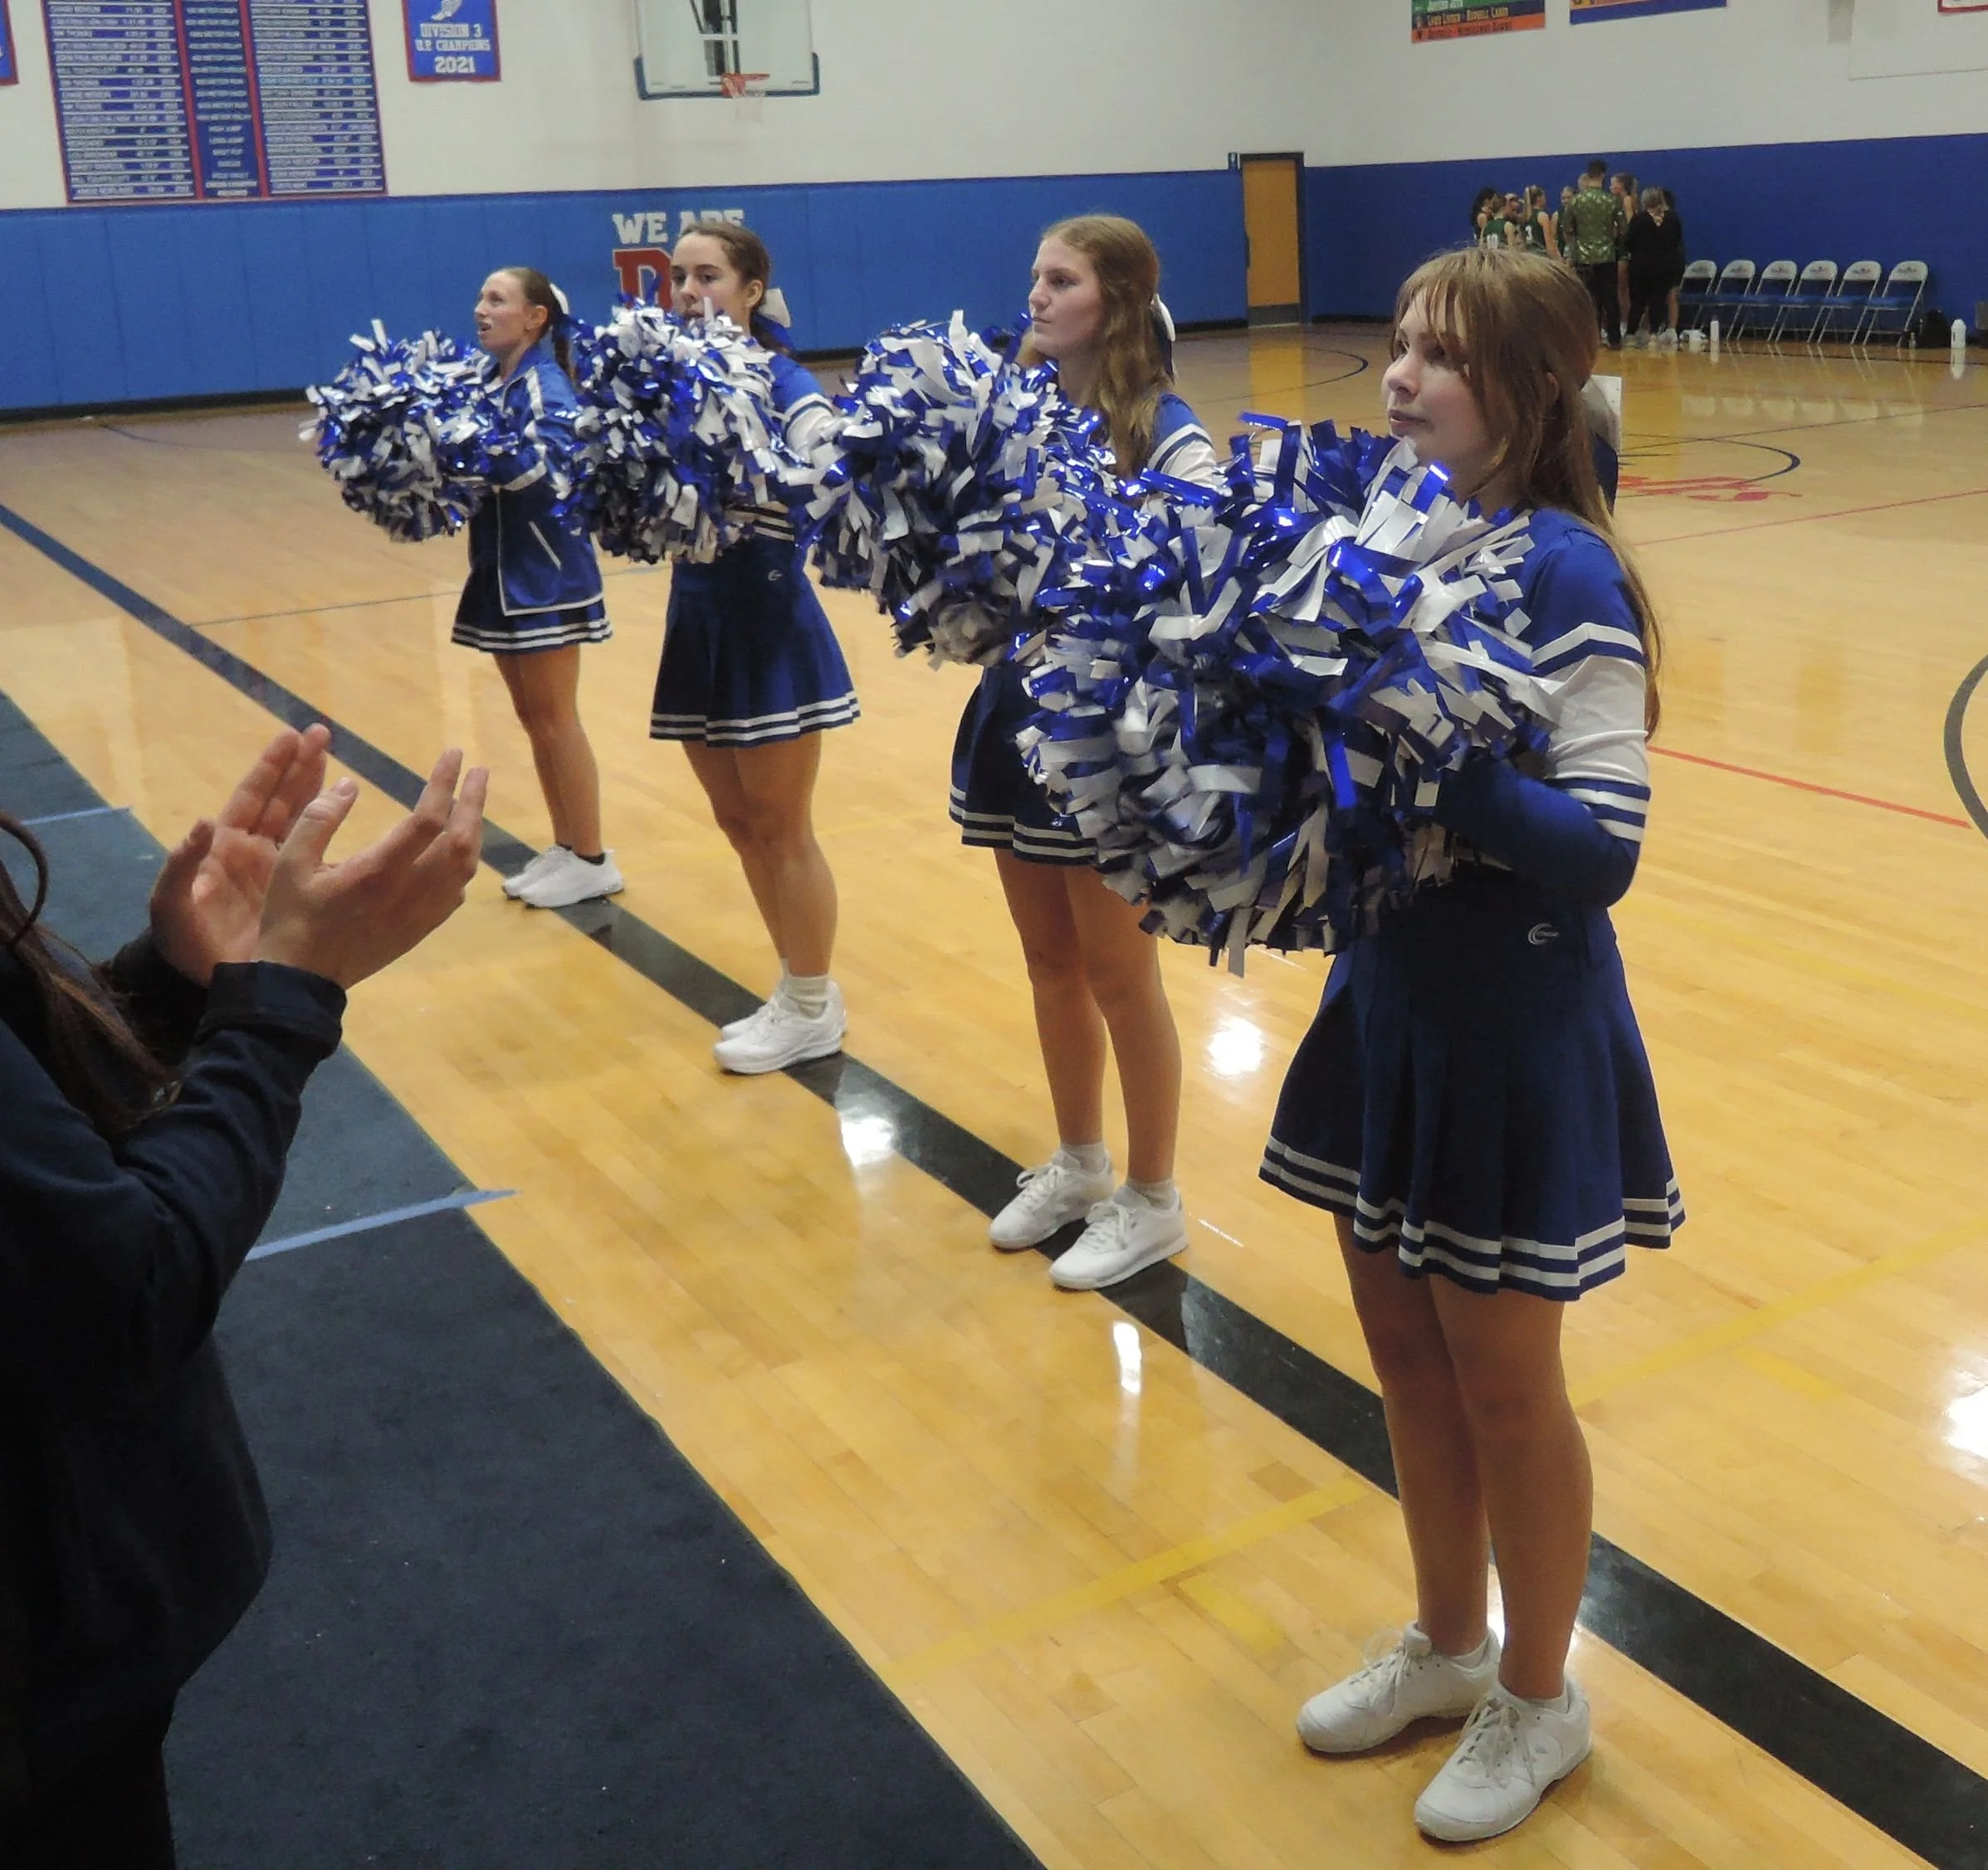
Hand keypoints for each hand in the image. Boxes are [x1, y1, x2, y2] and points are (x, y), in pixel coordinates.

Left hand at [150, 725, 332, 985]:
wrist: (206, 981)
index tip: (292, 737)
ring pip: (301, 819)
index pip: (253, 797)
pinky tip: (351, 819)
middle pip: (281, 798)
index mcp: (226, 846)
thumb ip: (181, 865)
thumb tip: (204, 822)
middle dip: (301, 765)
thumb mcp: (171, 905)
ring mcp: (278, 870)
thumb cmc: (182, 941)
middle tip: (323, 734)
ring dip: (317, 788)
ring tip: (337, 759)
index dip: (272, 767)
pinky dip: (333, 834)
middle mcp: (255, 850)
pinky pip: (318, 855)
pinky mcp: (296, 891)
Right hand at [254, 751, 487, 988]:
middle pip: (461, 841)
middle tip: (479, 771)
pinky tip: (457, 850)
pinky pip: (456, 891)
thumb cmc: (291, 919)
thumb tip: (351, 783)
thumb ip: (319, 818)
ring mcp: (421, 913)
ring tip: (472, 803)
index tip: (453, 755)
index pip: (428, 819)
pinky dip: (464, 864)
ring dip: (474, 831)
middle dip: (474, 802)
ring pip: (465, 867)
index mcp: (379, 871)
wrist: (303, 982)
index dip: (445, 783)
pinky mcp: (422, 929)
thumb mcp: (289, 862)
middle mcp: (410, 891)